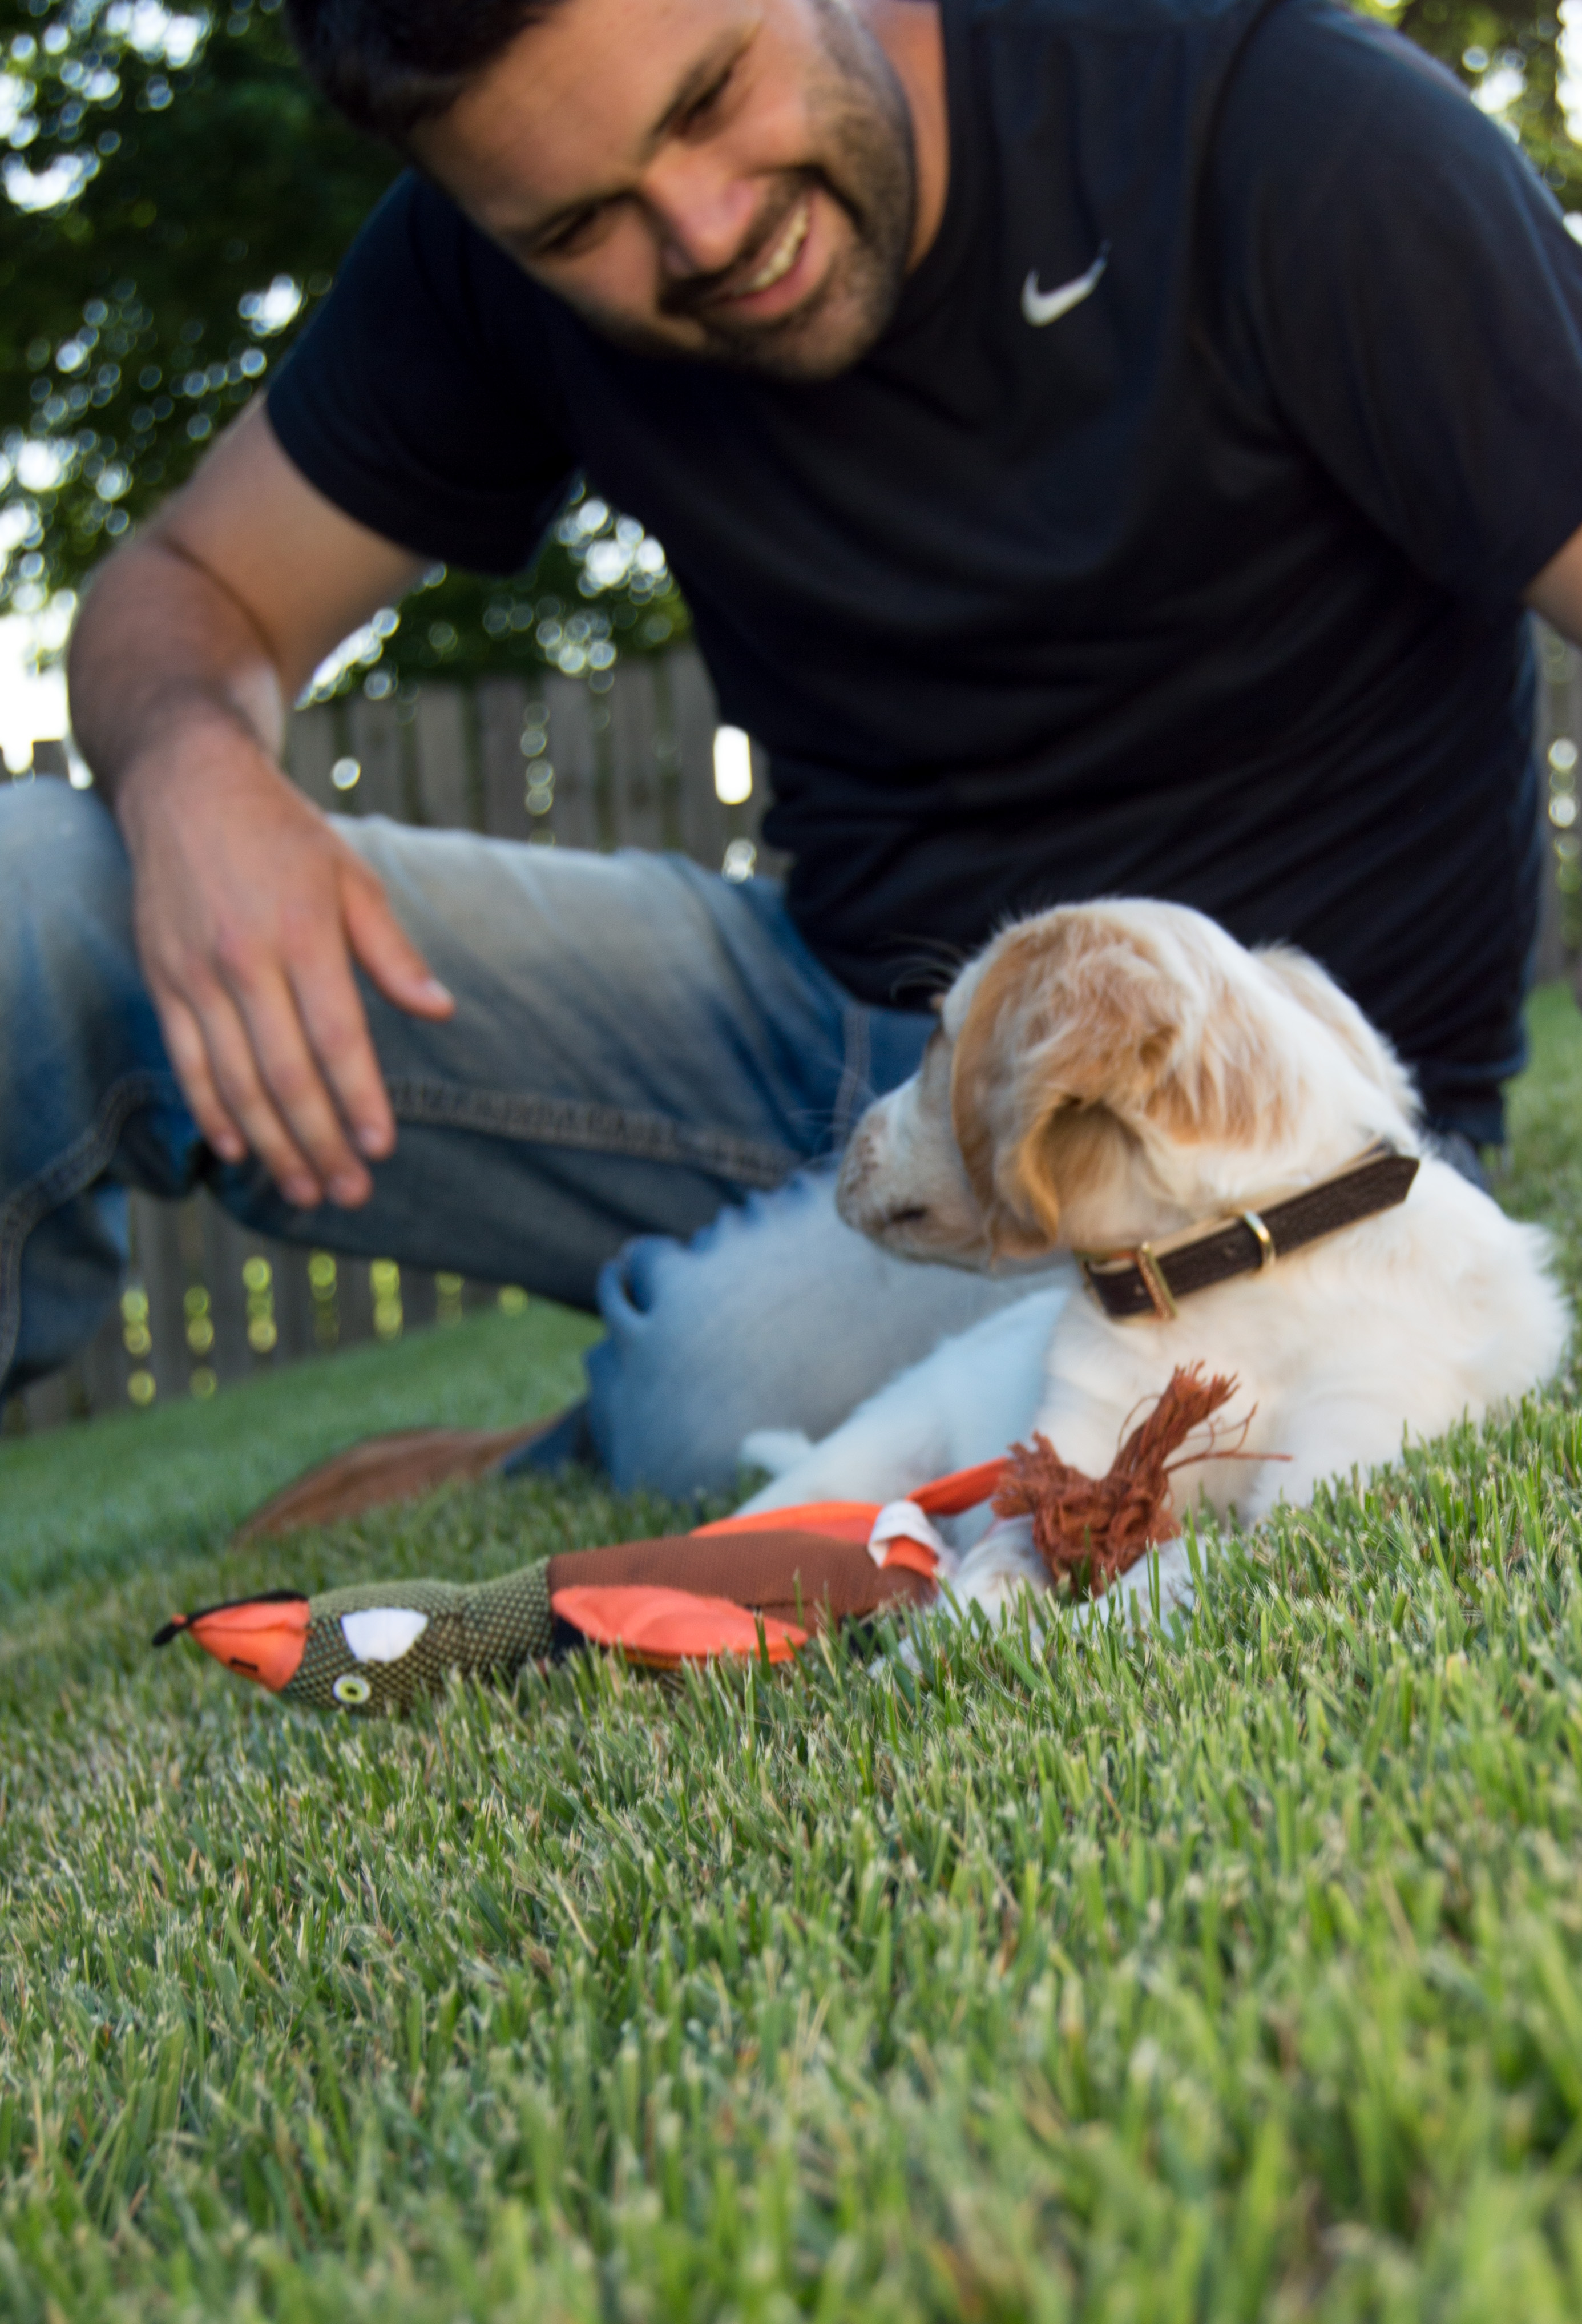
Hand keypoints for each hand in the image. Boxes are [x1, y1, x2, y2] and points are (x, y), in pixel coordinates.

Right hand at [119, 718, 454, 1207]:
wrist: (187, 785)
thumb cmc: (284, 835)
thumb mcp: (351, 877)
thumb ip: (392, 951)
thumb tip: (441, 1011)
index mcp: (301, 934)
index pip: (336, 1038)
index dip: (359, 1099)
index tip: (382, 1149)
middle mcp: (243, 959)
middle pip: (285, 1076)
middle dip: (320, 1143)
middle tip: (350, 1193)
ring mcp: (195, 974)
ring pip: (235, 1082)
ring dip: (272, 1146)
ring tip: (305, 1191)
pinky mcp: (162, 980)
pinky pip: (187, 1063)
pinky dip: (213, 1113)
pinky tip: (240, 1152)